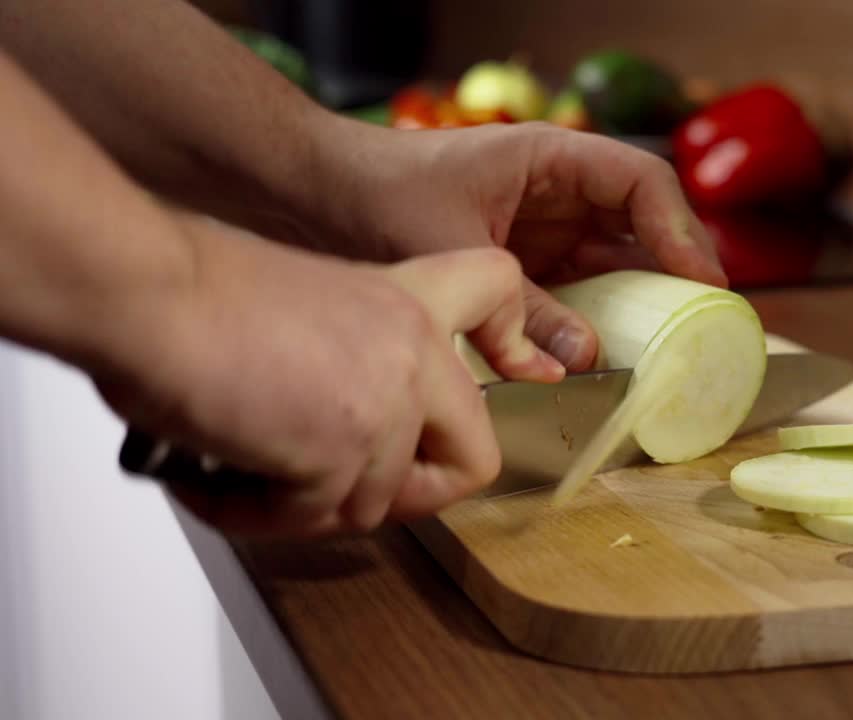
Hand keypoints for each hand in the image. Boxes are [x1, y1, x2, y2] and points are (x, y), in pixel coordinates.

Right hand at [96, 217, 558, 537]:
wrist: (151, 294)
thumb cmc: (198, 293)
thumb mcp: (310, 306)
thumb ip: (355, 360)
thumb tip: (341, 428)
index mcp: (407, 301)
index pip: (497, 291)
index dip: (508, 340)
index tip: (509, 369)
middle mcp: (414, 349)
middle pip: (474, 457)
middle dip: (411, 496)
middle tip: (346, 491)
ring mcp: (388, 403)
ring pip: (375, 505)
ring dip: (304, 506)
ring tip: (242, 472)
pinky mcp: (345, 451)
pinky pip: (311, 520)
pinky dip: (255, 515)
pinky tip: (215, 480)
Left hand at [306, 120, 728, 371]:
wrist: (318, 196)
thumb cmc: (380, 193)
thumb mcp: (454, 251)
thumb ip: (520, 310)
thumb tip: (584, 359)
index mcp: (552, 158)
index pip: (641, 183)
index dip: (681, 230)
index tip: (703, 281)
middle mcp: (559, 191)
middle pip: (643, 224)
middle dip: (677, 270)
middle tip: (709, 322)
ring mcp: (546, 230)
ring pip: (616, 263)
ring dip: (643, 301)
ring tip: (677, 345)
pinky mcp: (527, 268)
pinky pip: (580, 294)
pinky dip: (598, 322)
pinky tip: (613, 354)